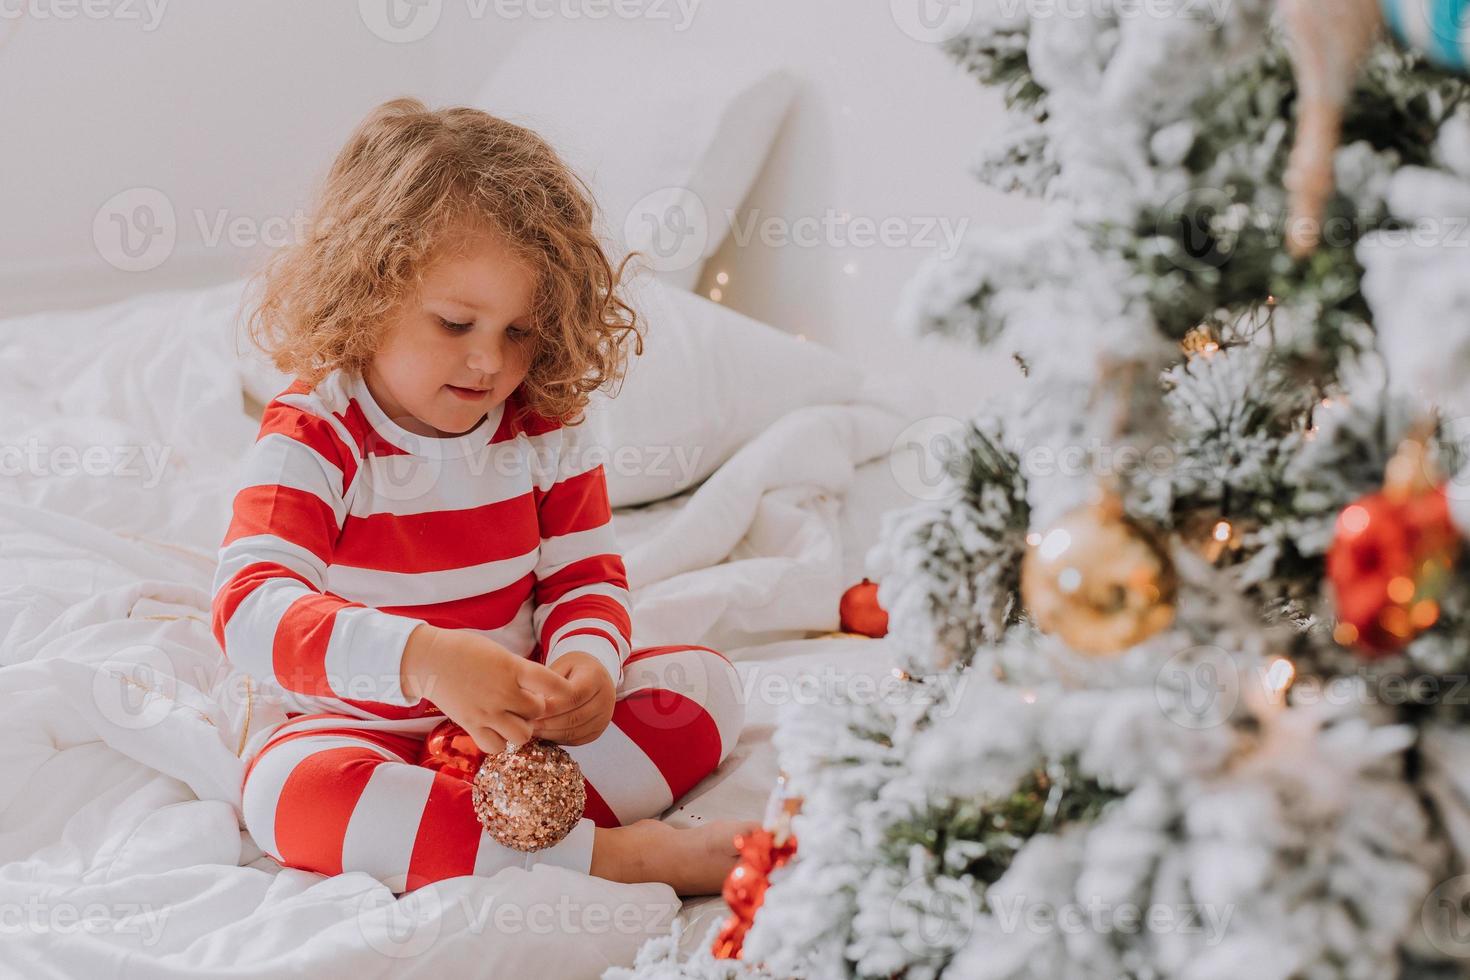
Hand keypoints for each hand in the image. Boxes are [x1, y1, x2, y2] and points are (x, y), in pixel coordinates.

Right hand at [401, 624, 576, 754]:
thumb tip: (541, 689)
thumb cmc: (466, 650)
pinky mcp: (470, 725)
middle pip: (538, 712)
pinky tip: (497, 729)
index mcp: (512, 667)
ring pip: (522, 735)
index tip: (559, 690)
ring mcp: (486, 712)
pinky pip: (496, 747)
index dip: (560, 689)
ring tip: (513, 718)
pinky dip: (500, 741)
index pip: (550, 682)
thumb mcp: (499, 652)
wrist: (429, 659)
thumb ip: (520, 671)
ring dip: (522, 728)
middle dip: (536, 708)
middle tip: (525, 702)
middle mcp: (502, 691)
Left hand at [532, 651, 616, 745]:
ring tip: (531, 729)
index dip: (551, 706)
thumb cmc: (573, 668)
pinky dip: (557, 739)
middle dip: (547, 722)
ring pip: (574, 732)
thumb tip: (530, 702)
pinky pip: (576, 740)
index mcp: (596, 677)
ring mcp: (604, 717)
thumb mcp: (561, 665)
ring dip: (550, 734)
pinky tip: (543, 734)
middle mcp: (605, 699)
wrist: (594, 674)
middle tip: (526, 723)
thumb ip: (549, 683)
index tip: (531, 708)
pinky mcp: (598, 730)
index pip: (574, 696)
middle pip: (574, 717)